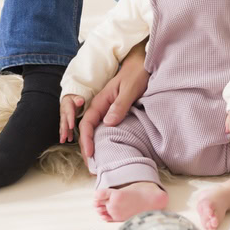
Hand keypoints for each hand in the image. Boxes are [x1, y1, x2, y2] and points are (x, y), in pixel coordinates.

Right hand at [59, 94, 83, 143]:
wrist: (68, 99)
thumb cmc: (74, 99)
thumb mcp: (76, 97)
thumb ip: (78, 99)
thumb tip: (80, 101)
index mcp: (67, 106)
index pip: (69, 113)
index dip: (70, 120)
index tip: (71, 126)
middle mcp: (64, 113)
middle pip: (64, 122)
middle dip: (64, 130)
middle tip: (64, 137)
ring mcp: (63, 117)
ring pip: (63, 126)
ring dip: (63, 133)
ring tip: (63, 140)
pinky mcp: (64, 121)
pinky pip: (64, 128)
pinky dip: (65, 134)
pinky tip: (67, 139)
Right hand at [78, 42, 148, 160]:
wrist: (143, 63)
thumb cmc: (137, 73)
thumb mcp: (131, 89)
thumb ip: (120, 105)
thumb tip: (108, 123)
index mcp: (101, 100)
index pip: (87, 123)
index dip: (86, 140)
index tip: (90, 154)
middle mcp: (101, 105)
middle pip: (88, 129)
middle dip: (87, 148)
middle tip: (92, 167)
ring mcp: (107, 109)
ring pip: (95, 129)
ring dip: (94, 145)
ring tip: (97, 163)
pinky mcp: (114, 111)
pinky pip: (104, 127)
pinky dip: (103, 139)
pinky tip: (107, 150)